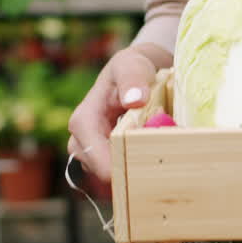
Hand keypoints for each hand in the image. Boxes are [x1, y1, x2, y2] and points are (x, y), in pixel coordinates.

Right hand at [67, 43, 172, 184]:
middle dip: (129, 171)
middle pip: (103, 172)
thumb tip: (135, 100)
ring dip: (135, 170)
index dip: (118, 166)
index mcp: (83, 121)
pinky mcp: (105, 158)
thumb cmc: (130, 69)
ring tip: (159, 158)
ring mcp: (92, 153)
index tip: (145, 167)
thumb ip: (132, 79)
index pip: (95, 156)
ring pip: (112, 176)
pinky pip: (119, 174)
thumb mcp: (131, 66)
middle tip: (160, 164)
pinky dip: (136, 169)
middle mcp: (81, 141)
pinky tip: (154, 159)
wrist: (133, 74)